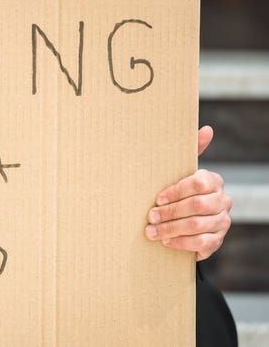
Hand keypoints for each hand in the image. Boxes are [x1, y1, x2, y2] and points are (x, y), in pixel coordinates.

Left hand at [145, 126, 231, 260]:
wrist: (182, 220)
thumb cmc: (177, 192)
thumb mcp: (179, 172)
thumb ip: (191, 151)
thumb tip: (207, 129)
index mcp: (213, 180)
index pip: (198, 183)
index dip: (176, 191)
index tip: (157, 198)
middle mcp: (222, 200)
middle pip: (197, 206)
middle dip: (170, 212)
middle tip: (150, 217)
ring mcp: (222, 221)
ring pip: (197, 226)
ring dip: (171, 229)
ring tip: (151, 232)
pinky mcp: (217, 240)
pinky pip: (201, 243)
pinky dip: (181, 243)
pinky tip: (166, 242)